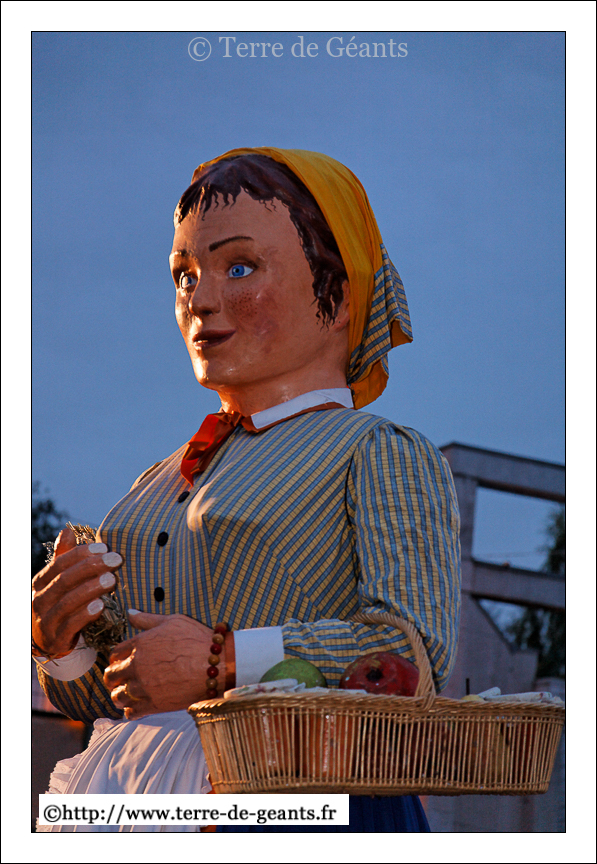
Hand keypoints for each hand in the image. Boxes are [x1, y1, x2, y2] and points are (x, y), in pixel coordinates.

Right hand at [32, 526, 122, 658]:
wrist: (47, 639)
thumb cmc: (58, 601)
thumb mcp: (58, 579)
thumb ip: (63, 557)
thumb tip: (67, 531)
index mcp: (41, 581)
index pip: (60, 563)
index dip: (82, 554)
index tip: (104, 547)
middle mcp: (40, 599)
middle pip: (65, 580)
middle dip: (91, 568)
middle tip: (115, 560)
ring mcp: (46, 620)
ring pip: (68, 602)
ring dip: (91, 589)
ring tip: (111, 580)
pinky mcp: (56, 639)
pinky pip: (70, 626)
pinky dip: (85, 615)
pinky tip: (101, 605)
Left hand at [104, 611, 219, 718]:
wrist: (216, 665)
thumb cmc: (197, 639)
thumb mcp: (173, 621)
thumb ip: (148, 619)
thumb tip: (130, 612)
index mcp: (139, 644)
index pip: (114, 654)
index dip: (116, 659)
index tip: (121, 662)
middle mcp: (136, 666)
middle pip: (111, 676)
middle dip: (113, 678)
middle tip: (120, 680)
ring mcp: (144, 687)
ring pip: (118, 697)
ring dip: (120, 696)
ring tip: (128, 695)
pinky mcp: (153, 704)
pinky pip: (131, 712)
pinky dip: (131, 711)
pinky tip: (138, 706)